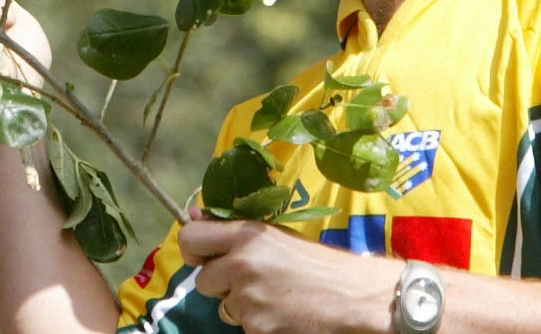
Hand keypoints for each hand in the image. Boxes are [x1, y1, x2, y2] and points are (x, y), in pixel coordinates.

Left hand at [179, 217, 395, 333]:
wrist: (351, 294)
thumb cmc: (315, 261)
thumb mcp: (273, 235)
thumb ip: (232, 229)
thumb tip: (192, 217)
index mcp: (245, 234)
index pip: (190, 237)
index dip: (193, 249)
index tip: (204, 256)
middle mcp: (241, 263)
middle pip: (202, 280)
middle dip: (220, 283)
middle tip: (249, 280)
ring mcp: (247, 298)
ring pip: (222, 306)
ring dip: (240, 304)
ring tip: (272, 295)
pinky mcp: (256, 327)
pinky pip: (243, 326)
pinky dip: (258, 323)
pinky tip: (281, 312)